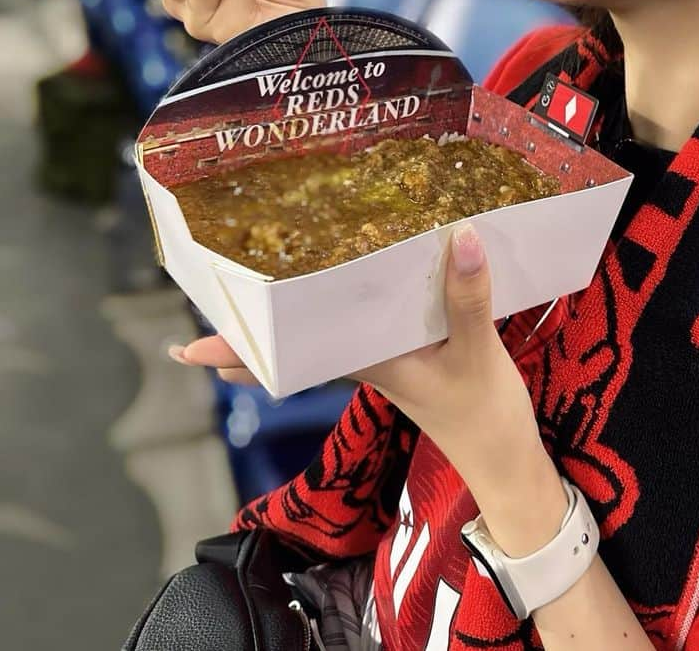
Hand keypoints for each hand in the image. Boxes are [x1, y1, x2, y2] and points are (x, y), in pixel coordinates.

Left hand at [168, 225, 543, 493]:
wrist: (507, 464)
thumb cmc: (485, 418)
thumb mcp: (478, 355)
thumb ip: (467, 298)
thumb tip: (461, 234)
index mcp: (372, 362)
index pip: (292, 353)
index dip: (243, 350)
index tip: (192, 348)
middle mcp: (367, 362)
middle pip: (295, 348)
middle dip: (252, 337)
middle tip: (204, 315)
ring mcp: (385, 363)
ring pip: (322, 339)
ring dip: (288, 325)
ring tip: (248, 305)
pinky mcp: (407, 359)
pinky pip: (360, 332)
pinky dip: (339, 316)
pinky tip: (337, 299)